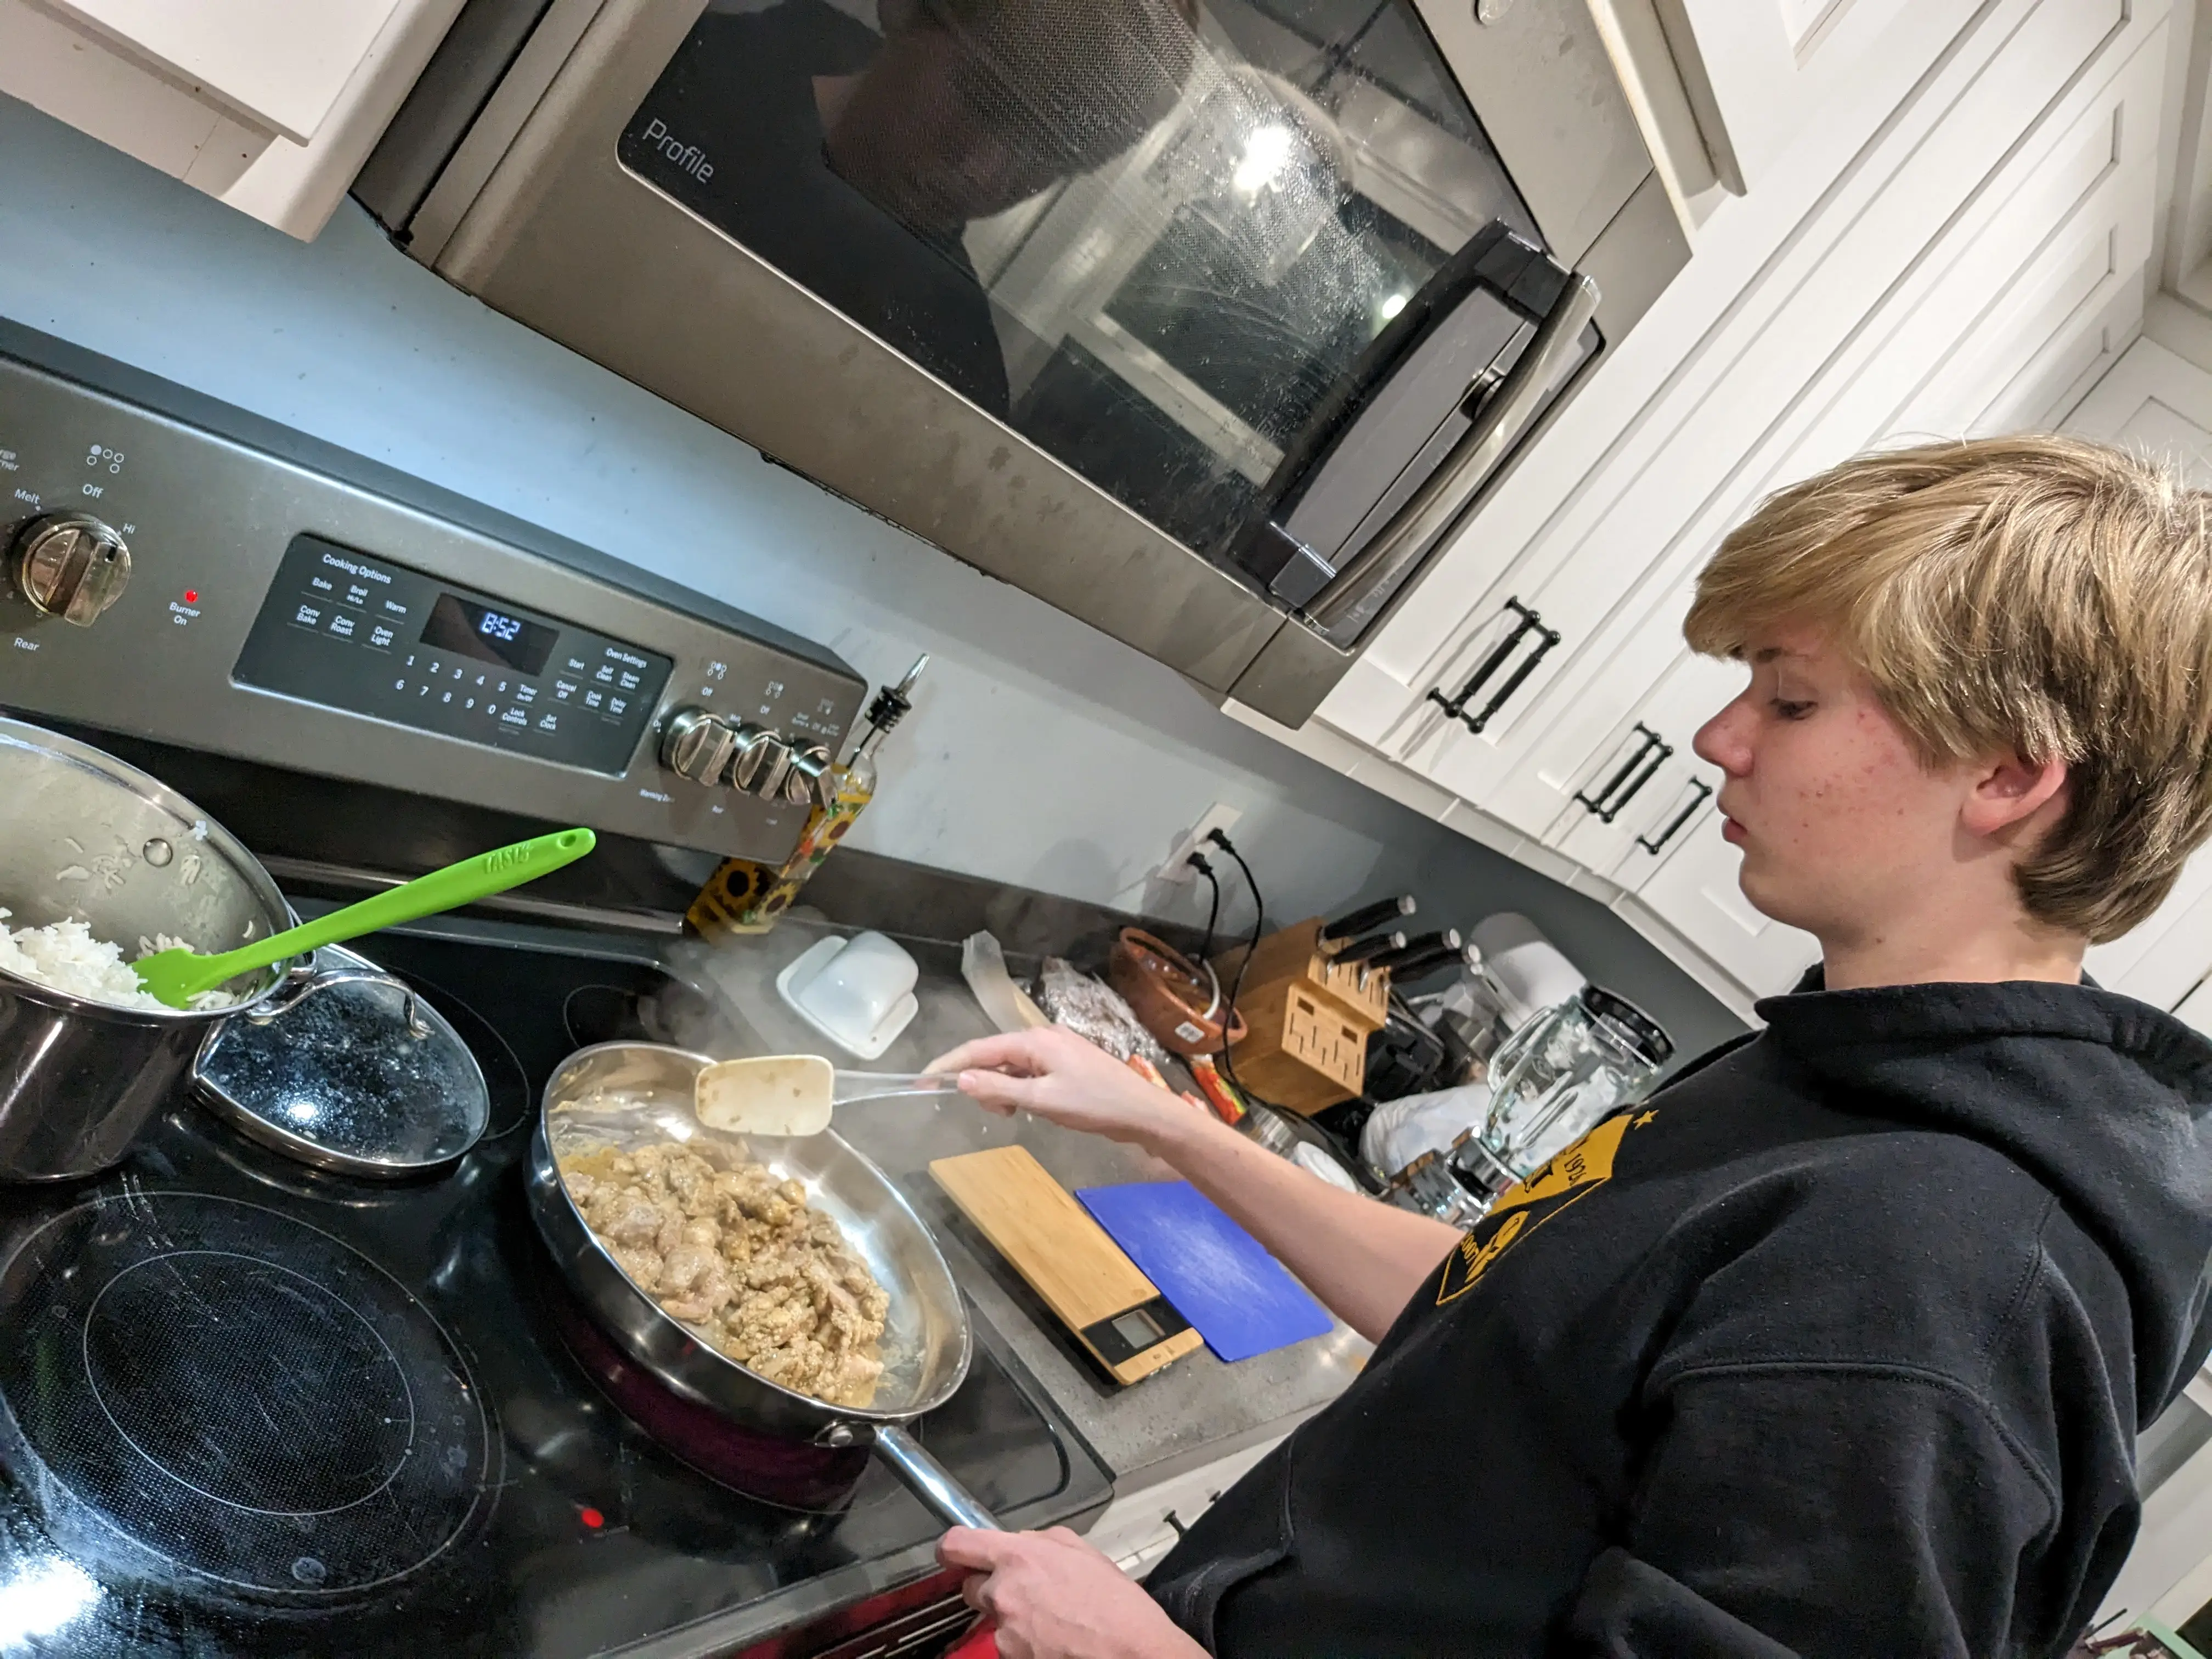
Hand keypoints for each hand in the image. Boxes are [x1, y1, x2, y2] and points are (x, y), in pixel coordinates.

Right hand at [925, 1028, 1199, 1149]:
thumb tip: (960, 1080)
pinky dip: (1022, 1090)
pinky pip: (1030, 1073)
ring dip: (1004, 1091)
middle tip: (999, 1115)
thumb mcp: (1042, 1101)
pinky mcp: (1067, 1063)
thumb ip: (999, 1090)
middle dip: (983, 1084)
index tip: (923, 1081)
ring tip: (1019, 1114)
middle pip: (994, 1056)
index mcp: (1034, 1040)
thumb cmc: (1094, 1104)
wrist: (1143, 1112)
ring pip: (1012, 1067)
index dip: (948, 1065)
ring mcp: (1057, 1049)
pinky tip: (1033, 1109)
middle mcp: (1043, 1037)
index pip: (978, 1049)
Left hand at [937, 1526, 1206, 1658]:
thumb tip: (1020, 1543)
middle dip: (993, 1588)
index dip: (952, 1549)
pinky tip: (1053, 1639)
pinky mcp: (1010, 1658)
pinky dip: (1024, 1643)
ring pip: (993, 1618)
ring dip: (1012, 1617)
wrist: (1130, 1652)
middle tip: (1025, 1593)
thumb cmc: (1115, 1604)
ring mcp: (1004, 1631)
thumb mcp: (1081, 1551)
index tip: (954, 1554)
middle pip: (971, 1587)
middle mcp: (1003, 1593)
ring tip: (1051, 1620)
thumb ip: (1040, 1541)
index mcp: (1017, 1558)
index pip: (956, 1545)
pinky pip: (1007, 1645)